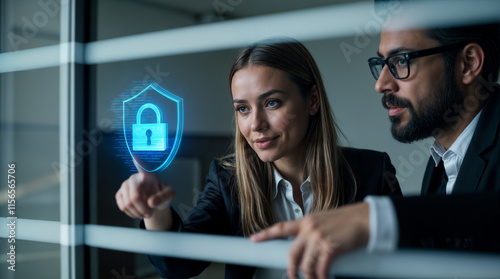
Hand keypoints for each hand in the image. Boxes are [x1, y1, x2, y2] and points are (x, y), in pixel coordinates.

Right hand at [115, 160, 174, 226]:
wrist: (154, 202)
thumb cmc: (162, 195)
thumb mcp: (169, 196)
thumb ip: (163, 197)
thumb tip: (151, 202)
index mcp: (148, 175)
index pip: (143, 168)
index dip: (139, 163)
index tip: (135, 157)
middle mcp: (134, 177)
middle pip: (134, 197)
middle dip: (143, 209)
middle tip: (150, 213)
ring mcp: (125, 185)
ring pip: (127, 204)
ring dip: (138, 213)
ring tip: (146, 212)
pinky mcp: (120, 194)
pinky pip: (122, 207)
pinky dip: (131, 213)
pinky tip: (138, 212)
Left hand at [250, 202, 369, 278]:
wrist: (366, 219)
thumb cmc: (348, 220)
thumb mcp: (324, 220)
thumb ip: (312, 230)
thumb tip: (306, 245)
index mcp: (306, 221)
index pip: (281, 228)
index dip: (266, 234)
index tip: (254, 239)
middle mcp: (309, 229)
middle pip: (291, 254)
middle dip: (291, 270)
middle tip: (292, 277)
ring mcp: (318, 239)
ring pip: (306, 265)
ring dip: (310, 278)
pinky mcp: (330, 249)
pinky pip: (321, 270)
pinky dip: (323, 278)